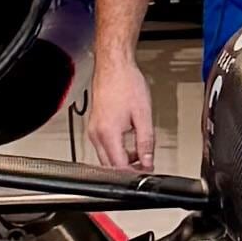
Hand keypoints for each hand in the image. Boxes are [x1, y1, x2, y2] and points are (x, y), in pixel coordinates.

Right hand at [87, 49, 159, 168]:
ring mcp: (93, 130)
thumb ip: (146, 142)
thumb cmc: (126, 83)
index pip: (119, 166)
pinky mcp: (94, 125)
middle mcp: (96, 134)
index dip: (134, 174)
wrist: (114, 66)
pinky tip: (129, 145)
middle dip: (128, 170)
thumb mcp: (143, 115)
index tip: (146, 172)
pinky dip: (116, 150)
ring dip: (122, 160)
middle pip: (109, 166)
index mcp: (108, 133)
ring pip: (105, 157)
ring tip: (140, 155)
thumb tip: (148, 161)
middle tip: (145, 167)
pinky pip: (104, 146)